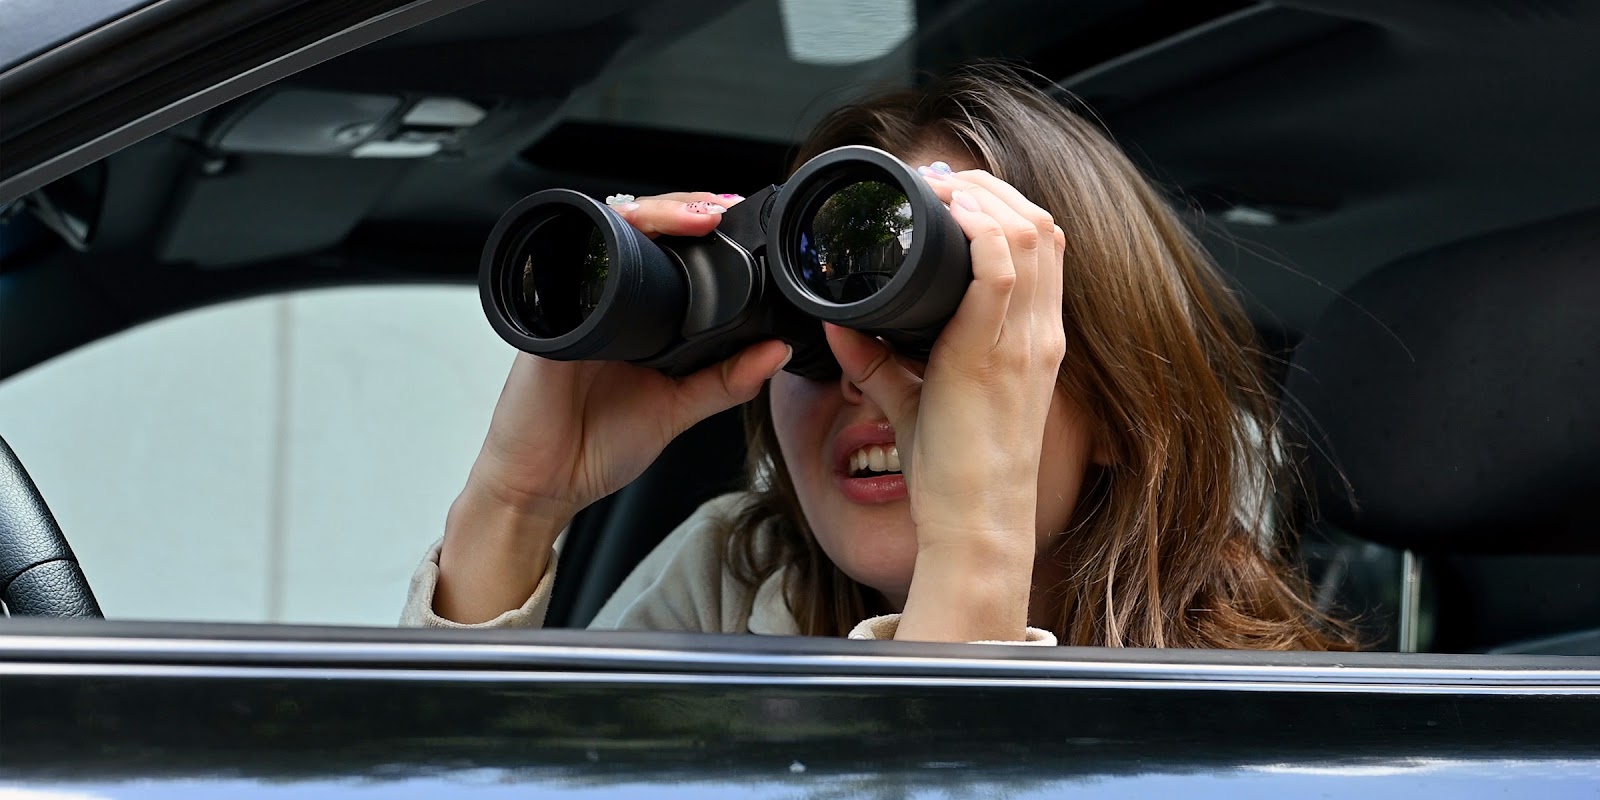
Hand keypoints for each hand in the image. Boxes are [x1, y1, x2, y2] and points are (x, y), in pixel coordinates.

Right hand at [437, 192, 790, 622]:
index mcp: (639, 317)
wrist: (542, 485)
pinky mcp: (546, 315)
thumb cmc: (596, 448)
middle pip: (641, 228)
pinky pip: (566, 266)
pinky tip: (628, 234)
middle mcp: (605, 301)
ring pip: (607, 231)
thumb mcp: (677, 410)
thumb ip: (726, 381)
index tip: (735, 218)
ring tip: (691, 218)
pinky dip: (596, 243)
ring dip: (650, 214)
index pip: (670, 252)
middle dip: (682, 206)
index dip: (700, 225)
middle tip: (719, 209)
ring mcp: (572, 302)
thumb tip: (776, 351)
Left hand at [826, 169, 1067, 640]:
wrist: (974, 525)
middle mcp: (1039, 333)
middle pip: (1042, 225)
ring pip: (1030, 232)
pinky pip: (1002, 266)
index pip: (1042, 247)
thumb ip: (876, 360)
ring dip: (984, 198)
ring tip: (939, 190)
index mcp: (1032, 340)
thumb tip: (834, 324)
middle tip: (939, 182)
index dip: (1002, 206)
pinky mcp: (997, 354)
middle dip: (991, 188)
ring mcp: (1025, 341)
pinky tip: (945, 215)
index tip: (950, 193)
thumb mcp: (915, 401)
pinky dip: (977, 228)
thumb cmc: (952, 474)